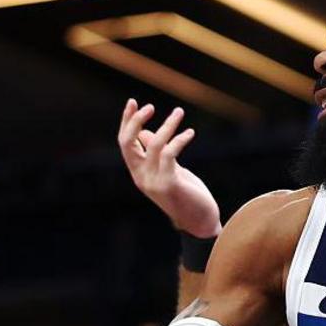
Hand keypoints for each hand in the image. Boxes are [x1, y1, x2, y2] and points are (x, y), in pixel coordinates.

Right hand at [117, 99, 221, 238]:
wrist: (200, 222)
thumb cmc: (186, 194)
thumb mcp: (168, 170)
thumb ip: (154, 153)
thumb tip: (144, 133)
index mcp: (138, 172)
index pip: (125, 143)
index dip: (126, 122)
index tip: (134, 102)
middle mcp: (141, 176)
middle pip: (127, 143)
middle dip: (134, 120)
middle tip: (149, 106)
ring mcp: (153, 181)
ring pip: (153, 143)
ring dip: (167, 125)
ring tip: (179, 112)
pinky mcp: (169, 183)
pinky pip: (170, 153)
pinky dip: (180, 139)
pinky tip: (190, 132)